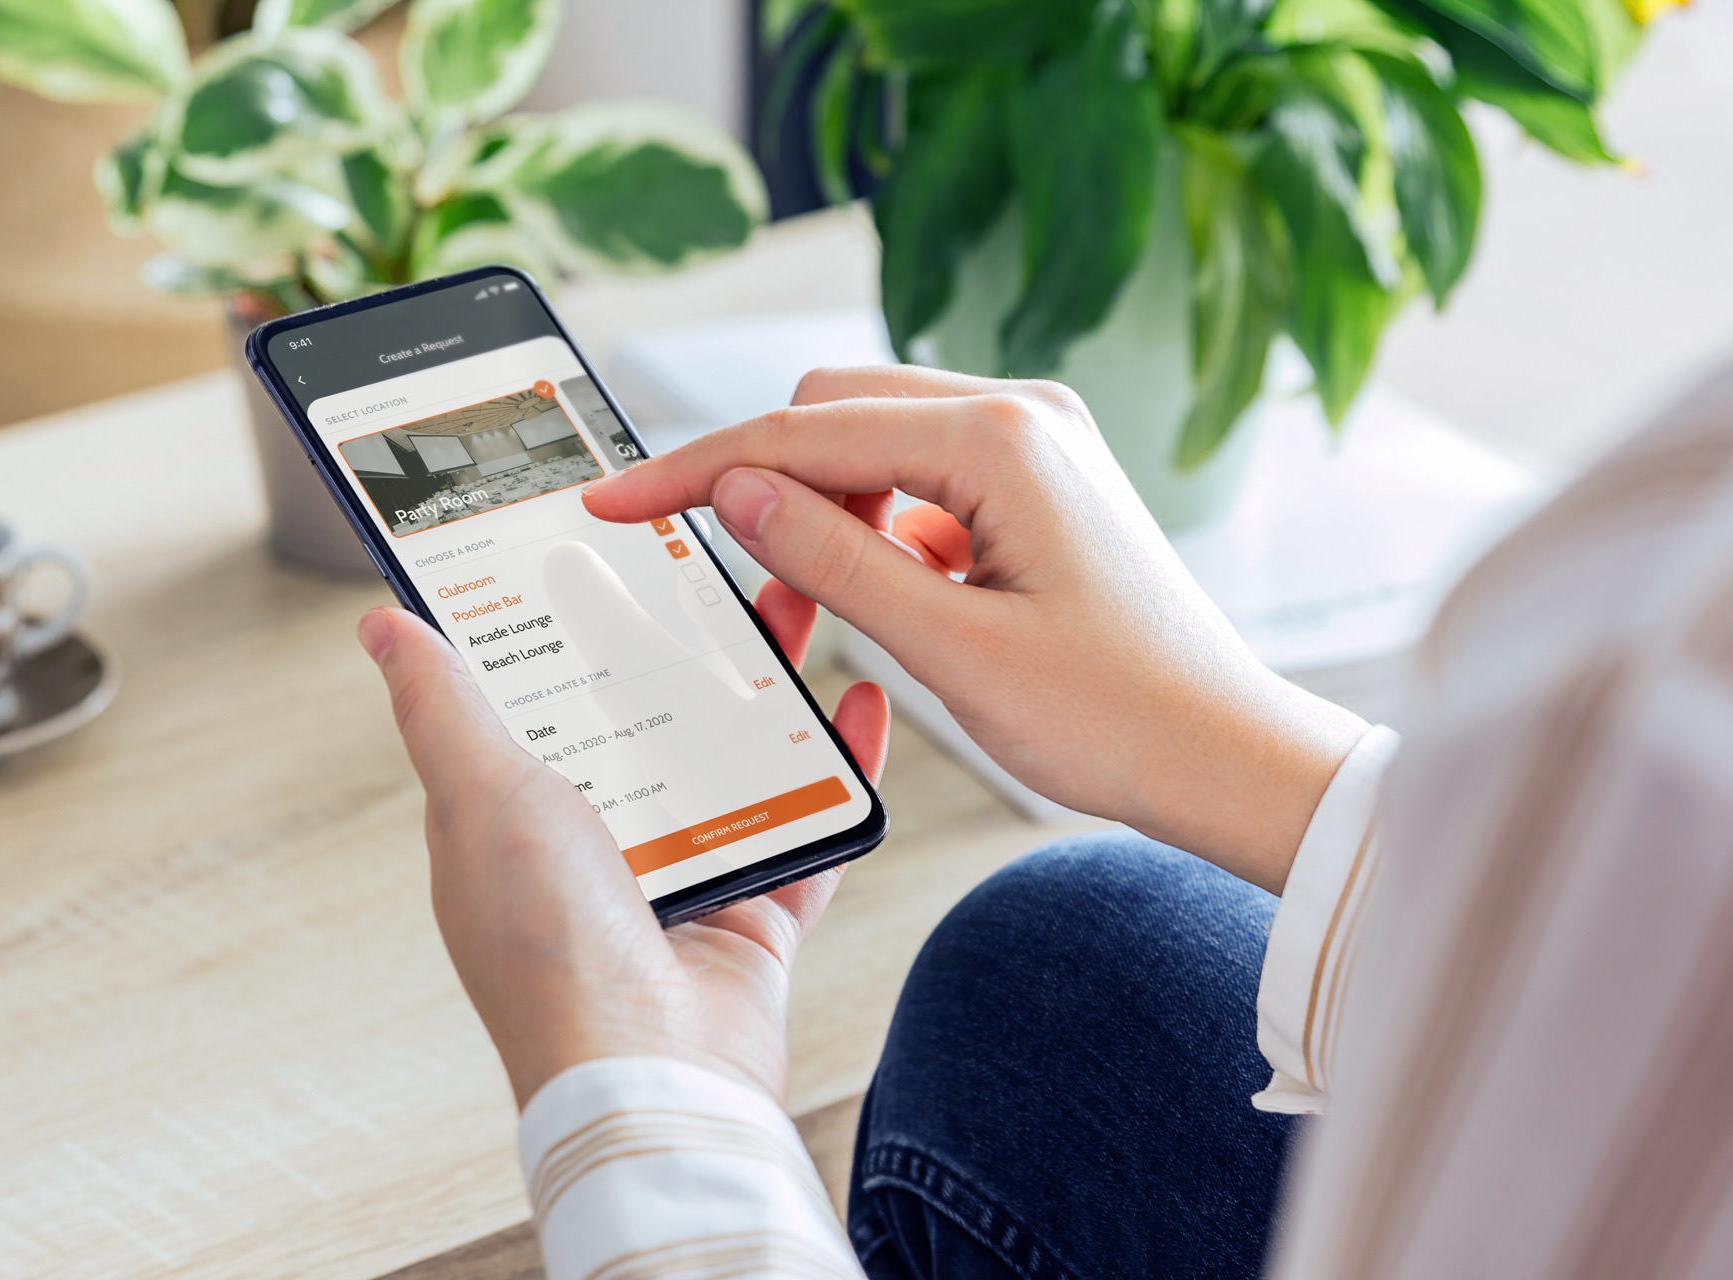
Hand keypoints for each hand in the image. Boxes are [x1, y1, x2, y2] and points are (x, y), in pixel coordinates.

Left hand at [357, 583, 887, 1107]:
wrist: (652, 1071)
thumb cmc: (549, 948)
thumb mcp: (480, 796)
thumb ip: (442, 707)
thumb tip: (382, 627)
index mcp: (517, 818)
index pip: (543, 697)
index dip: (570, 622)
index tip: (604, 545)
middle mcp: (598, 846)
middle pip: (650, 715)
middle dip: (686, 639)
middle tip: (721, 565)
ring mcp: (681, 877)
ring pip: (733, 756)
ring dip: (767, 685)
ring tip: (799, 603)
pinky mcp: (755, 912)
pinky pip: (809, 823)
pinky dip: (839, 768)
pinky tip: (861, 708)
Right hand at [584, 366, 1364, 893]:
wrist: (1222, 758)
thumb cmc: (1114, 717)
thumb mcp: (950, 649)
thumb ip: (833, 558)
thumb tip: (736, 490)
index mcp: (1003, 440)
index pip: (806, 433)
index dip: (698, 470)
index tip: (617, 500)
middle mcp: (1023, 416)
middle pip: (834, 412)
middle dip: (765, 486)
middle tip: (733, 588)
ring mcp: (1035, 444)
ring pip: (872, 444)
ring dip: (822, 513)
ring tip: (813, 614)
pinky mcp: (1036, 483)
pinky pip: (920, 480)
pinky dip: (876, 530)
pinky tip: (887, 601)